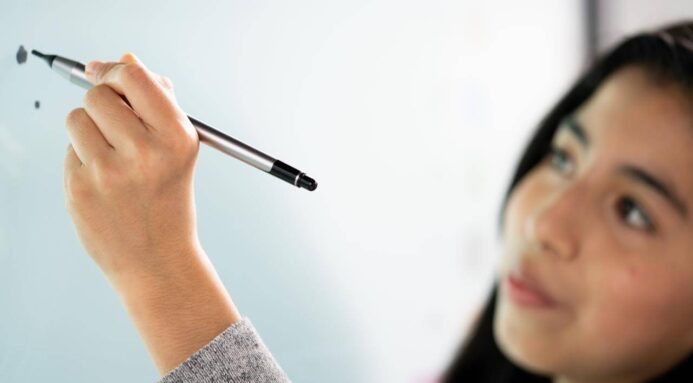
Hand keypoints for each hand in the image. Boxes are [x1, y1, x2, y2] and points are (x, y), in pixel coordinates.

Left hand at [64, 53, 240, 374]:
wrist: (157, 260)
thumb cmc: (169, 200)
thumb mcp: (179, 149)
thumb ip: (157, 102)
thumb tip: (125, 61)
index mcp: (176, 138)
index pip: (134, 78)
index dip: (116, 71)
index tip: (108, 75)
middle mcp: (144, 153)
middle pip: (99, 96)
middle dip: (103, 103)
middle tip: (115, 124)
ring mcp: (109, 173)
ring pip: (76, 119)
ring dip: (90, 130)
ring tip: (111, 156)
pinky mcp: (80, 189)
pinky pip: (69, 151)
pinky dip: (83, 159)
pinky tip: (104, 182)